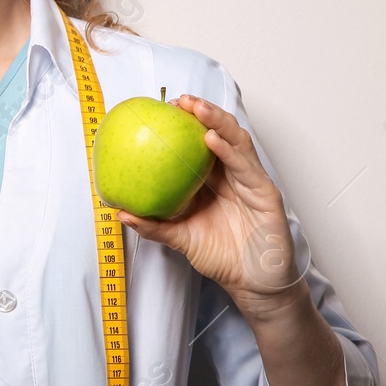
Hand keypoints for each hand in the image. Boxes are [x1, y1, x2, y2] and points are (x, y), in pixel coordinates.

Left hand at [116, 95, 306, 319]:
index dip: (187, 124)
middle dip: (203, 112)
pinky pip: (247, 168)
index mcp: (215, 180)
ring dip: (216, 122)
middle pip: (221, 134)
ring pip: (237, 142)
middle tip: (179, 101)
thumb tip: (119, 212)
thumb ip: (153, 225)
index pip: (201, 143)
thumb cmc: (222, 257)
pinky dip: (230, 151)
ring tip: (195, 109)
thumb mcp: (179, 237)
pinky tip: (212, 140)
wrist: (252, 284)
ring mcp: (252, 182)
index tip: (163, 109)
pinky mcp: (266, 194)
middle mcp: (234, 175)